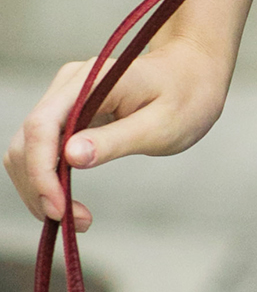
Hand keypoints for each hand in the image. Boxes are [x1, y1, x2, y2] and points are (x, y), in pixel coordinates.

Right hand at [4, 40, 230, 230]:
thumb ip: (116, 140)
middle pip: (27, 141)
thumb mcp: (161, 126)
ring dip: (39, 187)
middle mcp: (69, 84)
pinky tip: (67, 200)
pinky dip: (48, 177)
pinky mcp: (68, 111)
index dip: (41, 172)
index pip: (42, 126)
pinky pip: (43, 148)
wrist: (194, 71)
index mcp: (91, 81)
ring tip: (74, 216)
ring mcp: (65, 96)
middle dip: (38, 186)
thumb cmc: (186, 96)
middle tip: (73, 220)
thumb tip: (70, 157)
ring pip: (28, 148)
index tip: (59, 208)